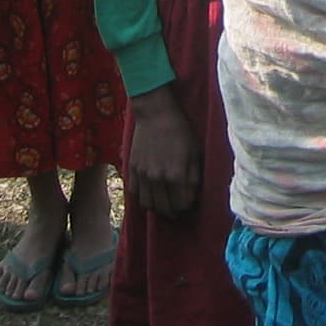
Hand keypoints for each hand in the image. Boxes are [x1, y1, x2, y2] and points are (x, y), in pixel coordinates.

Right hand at [126, 86, 201, 216]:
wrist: (155, 114)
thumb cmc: (180, 131)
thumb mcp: (194, 152)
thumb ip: (194, 177)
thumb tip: (193, 196)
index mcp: (176, 175)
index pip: (182, 205)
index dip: (187, 206)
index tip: (189, 202)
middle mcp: (157, 179)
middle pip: (165, 209)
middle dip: (174, 211)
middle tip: (178, 207)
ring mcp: (142, 176)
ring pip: (148, 205)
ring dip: (157, 207)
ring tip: (164, 202)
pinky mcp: (131, 170)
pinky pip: (135, 194)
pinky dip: (143, 197)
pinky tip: (151, 192)